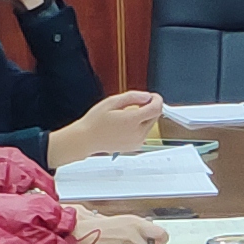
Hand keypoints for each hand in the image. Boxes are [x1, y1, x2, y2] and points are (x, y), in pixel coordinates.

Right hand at [47, 92, 169, 165]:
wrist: (86, 140)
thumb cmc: (95, 122)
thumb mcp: (112, 102)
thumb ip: (132, 97)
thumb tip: (147, 96)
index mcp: (132, 121)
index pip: (156, 109)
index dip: (157, 100)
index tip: (153, 96)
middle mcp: (137, 133)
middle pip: (155, 116)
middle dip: (150, 108)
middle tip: (136, 103)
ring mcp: (137, 142)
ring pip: (150, 125)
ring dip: (144, 117)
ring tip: (127, 115)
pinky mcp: (135, 147)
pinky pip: (144, 134)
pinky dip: (140, 127)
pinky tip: (126, 125)